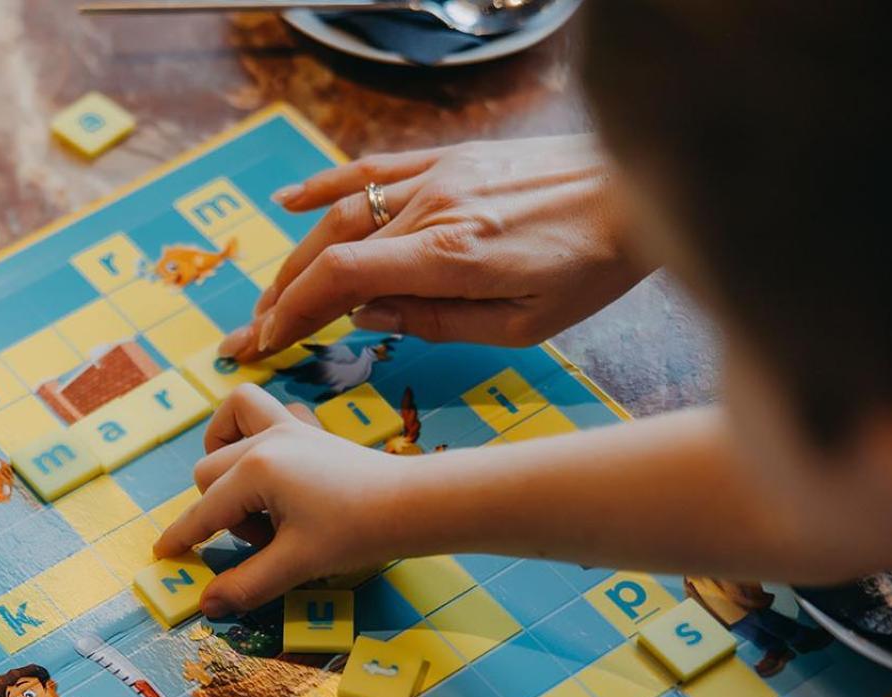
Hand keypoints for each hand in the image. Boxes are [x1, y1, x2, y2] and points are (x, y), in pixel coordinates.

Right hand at [152, 386, 414, 616]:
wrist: (412, 504)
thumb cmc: (358, 531)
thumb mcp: (297, 563)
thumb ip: (247, 583)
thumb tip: (208, 605)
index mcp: (256, 471)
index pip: (204, 511)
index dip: (182, 537)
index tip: (163, 553)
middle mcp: (263, 440)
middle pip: (207, 473)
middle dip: (222, 513)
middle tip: (264, 540)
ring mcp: (285, 427)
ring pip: (225, 433)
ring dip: (225, 467)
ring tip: (259, 503)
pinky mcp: (305, 426)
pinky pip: (259, 411)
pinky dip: (248, 432)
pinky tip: (270, 467)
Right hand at [221, 135, 651, 360]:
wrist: (641, 193)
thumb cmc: (592, 267)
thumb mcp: (523, 325)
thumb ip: (436, 321)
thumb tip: (366, 317)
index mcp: (450, 257)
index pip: (342, 279)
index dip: (294, 311)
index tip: (266, 341)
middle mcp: (433, 209)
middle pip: (330, 250)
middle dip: (281, 298)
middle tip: (250, 335)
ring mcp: (438, 177)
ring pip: (344, 215)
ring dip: (297, 258)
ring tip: (271, 297)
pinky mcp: (450, 159)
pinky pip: (373, 170)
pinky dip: (325, 187)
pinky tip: (289, 205)